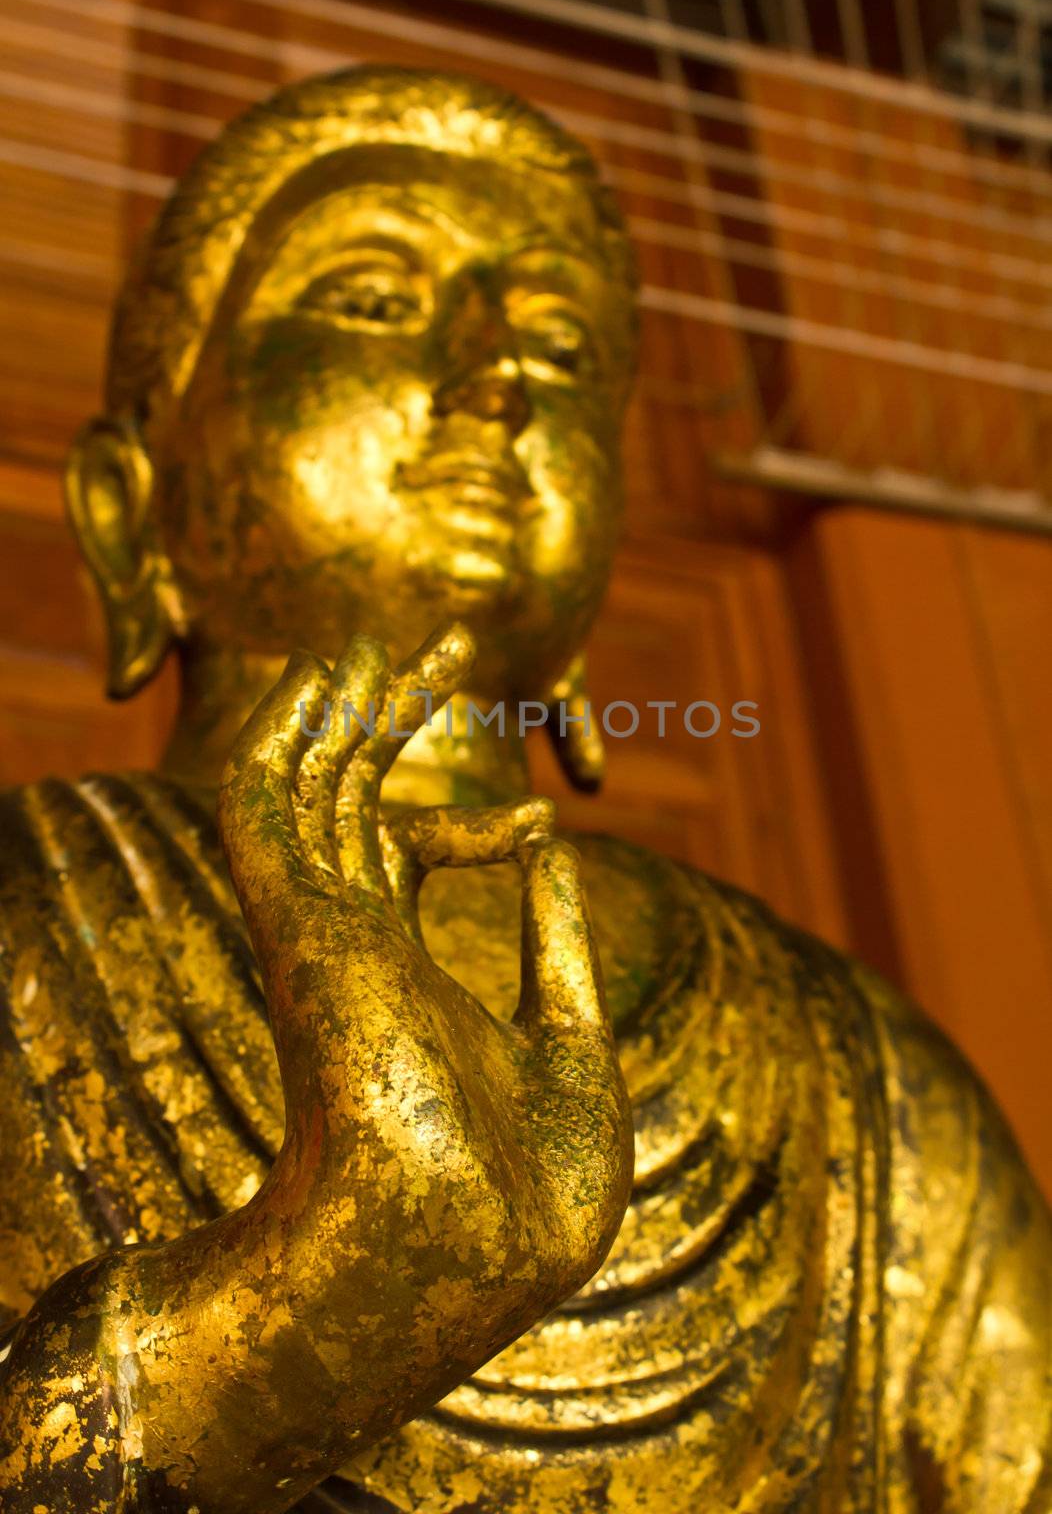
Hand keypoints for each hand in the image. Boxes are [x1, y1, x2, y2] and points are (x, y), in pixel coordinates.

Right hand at [217, 622, 633, 1407]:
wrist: (478, 1252)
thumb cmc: (524, 1185)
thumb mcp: (567, 1042)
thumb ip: (553, 944)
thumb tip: (551, 850)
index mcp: (403, 971)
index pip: (402, 856)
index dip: (462, 818)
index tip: (539, 813)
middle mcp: (350, 941)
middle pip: (347, 796)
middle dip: (389, 714)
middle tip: (442, 635)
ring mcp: (320, 932)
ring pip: (301, 787)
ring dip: (334, 709)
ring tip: (378, 637)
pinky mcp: (300, 924)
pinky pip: (265, 808)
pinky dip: (289, 735)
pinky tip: (328, 675)